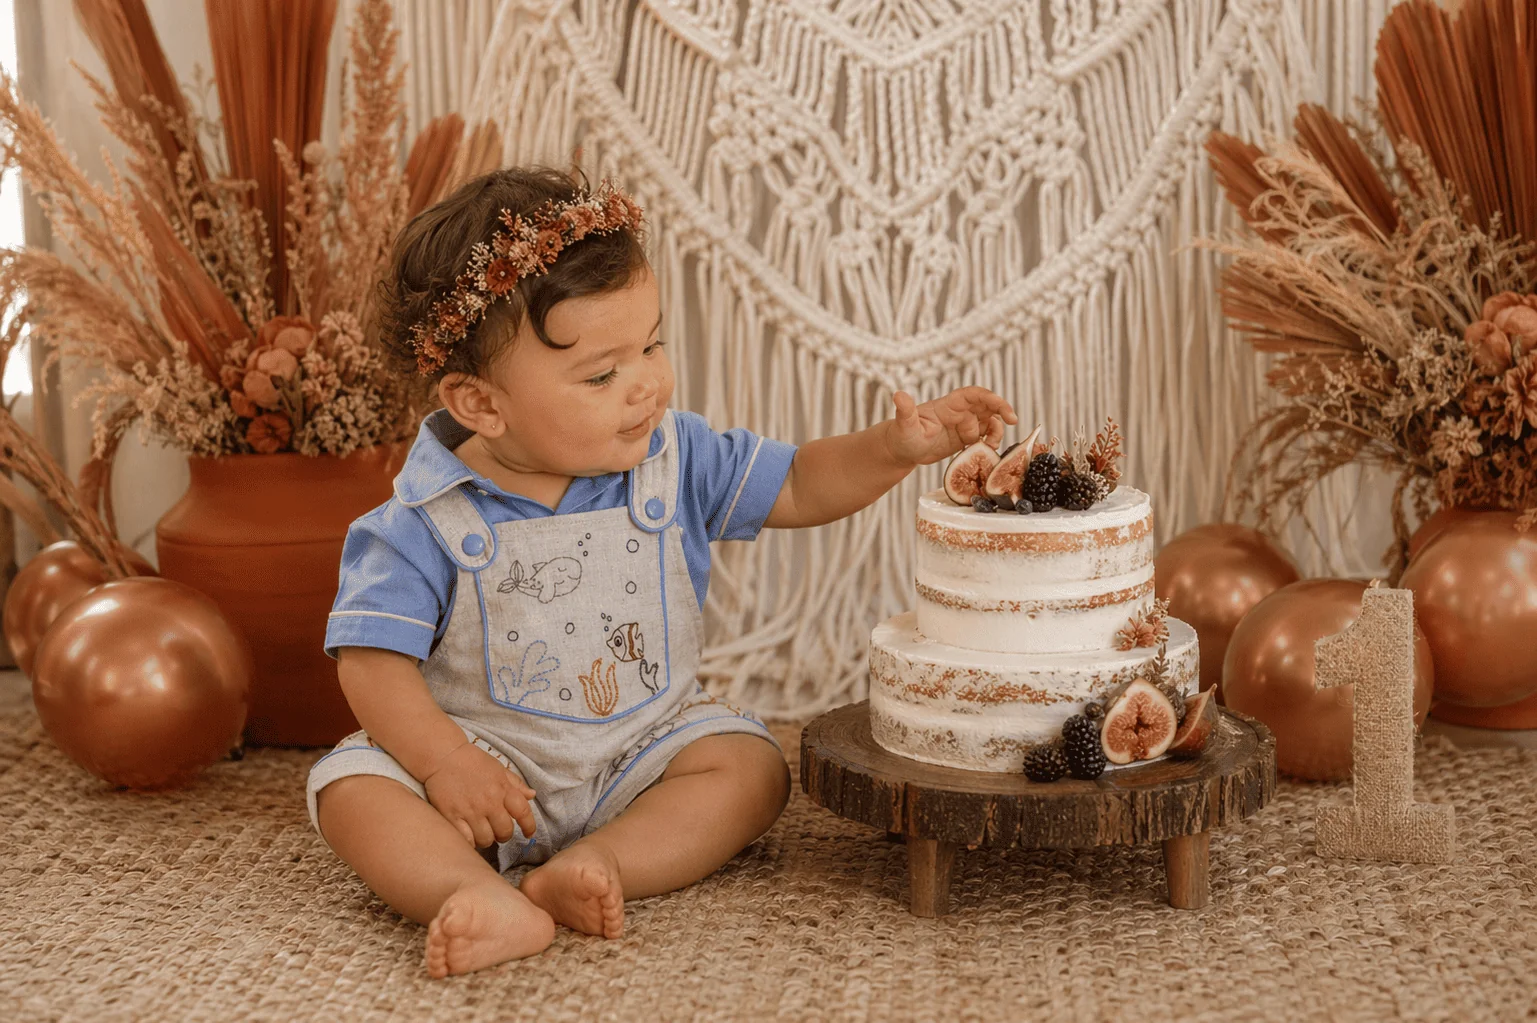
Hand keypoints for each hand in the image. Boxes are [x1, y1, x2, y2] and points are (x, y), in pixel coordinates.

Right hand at [422, 742, 537, 847]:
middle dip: (504, 834)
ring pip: (486, 840)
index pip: (523, 812)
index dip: (529, 826)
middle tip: (497, 831)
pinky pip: (466, 840)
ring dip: (486, 839)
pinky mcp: (452, 816)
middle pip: (505, 831)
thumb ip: (516, 784)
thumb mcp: (498, 769)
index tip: (529, 834)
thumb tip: (532, 795)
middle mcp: (489, 802)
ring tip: (481, 832)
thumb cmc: (473, 761)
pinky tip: (468, 835)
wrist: (443, 756)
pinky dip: (469, 841)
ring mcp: (471, 811)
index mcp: (503, 789)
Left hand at [884, 387, 1016, 466]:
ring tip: (990, 447)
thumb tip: (898, 395)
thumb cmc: (901, 436)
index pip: (973, 395)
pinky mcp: (965, 439)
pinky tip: (985, 455)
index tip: (1003, 409)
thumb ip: (905, 411)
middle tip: (1013, 422)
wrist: (901, 451)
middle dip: (1001, 410)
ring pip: (989, 422)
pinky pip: (984, 438)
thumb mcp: (904, 426)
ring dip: (996, 432)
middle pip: (987, 405)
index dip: (990, 398)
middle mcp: (959, 412)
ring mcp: (963, 425)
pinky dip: (990, 444)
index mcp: (948, 405)